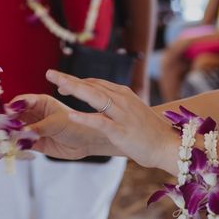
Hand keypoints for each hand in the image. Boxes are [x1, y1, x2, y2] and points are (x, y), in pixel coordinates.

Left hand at [21, 70, 179, 172]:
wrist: (168, 145)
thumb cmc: (149, 131)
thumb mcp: (132, 112)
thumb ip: (116, 105)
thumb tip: (101, 101)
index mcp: (123, 94)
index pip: (95, 83)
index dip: (77, 82)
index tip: (62, 82)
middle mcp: (122, 100)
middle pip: (91, 85)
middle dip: (69, 79)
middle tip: (49, 73)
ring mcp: (122, 114)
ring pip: (94, 97)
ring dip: (74, 89)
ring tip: (57, 85)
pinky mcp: (121, 131)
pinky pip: (100, 121)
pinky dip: (84, 117)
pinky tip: (70, 113)